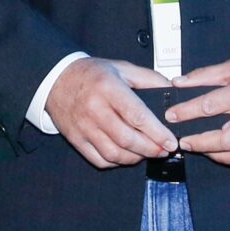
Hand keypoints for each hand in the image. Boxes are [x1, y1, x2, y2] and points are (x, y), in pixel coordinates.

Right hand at [43, 57, 176, 169]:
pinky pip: (99, 160)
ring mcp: (83, 126)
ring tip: (147, 153)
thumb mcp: (122, 68)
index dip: (157, 132)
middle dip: (151, 149)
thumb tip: (173, 91)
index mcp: (108, 87)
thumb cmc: (92, 74)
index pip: (136, 115)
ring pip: (114, 153)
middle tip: (164, 151)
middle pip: (127, 139)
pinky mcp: (76, 139)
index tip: (171, 142)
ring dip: (136, 158)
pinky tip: (126, 156)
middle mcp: (94, 108)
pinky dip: (117, 163)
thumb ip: (149, 78)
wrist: (57, 79)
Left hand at [167, 57, 229, 167]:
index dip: (186, 112)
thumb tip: (178, 83)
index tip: (171, 115)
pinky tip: (217, 153)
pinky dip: (229, 159)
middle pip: (225, 138)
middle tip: (182, 140)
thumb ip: (204, 75)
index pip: (210, 105)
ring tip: (198, 147)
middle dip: (199, 142)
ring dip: (213, 155)